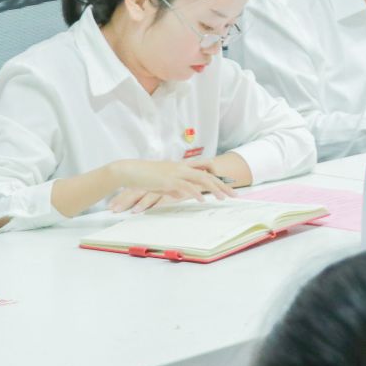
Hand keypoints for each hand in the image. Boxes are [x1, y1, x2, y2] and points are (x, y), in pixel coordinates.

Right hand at [106, 159, 231, 212]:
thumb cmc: (146, 177)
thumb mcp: (163, 184)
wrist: (131, 171)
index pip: (204, 169)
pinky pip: (185, 186)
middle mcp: (182, 167)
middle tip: (234, 195)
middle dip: (222, 185)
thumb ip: (174, 189)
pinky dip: (195, 192)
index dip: (218, 176)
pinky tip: (202, 198)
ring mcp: (176, 172)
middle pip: (208, 175)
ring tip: (223, 198)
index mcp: (182, 167)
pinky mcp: (168, 180)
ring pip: (200, 178)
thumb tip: (181, 196)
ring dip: (214, 188)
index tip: (229, 185)